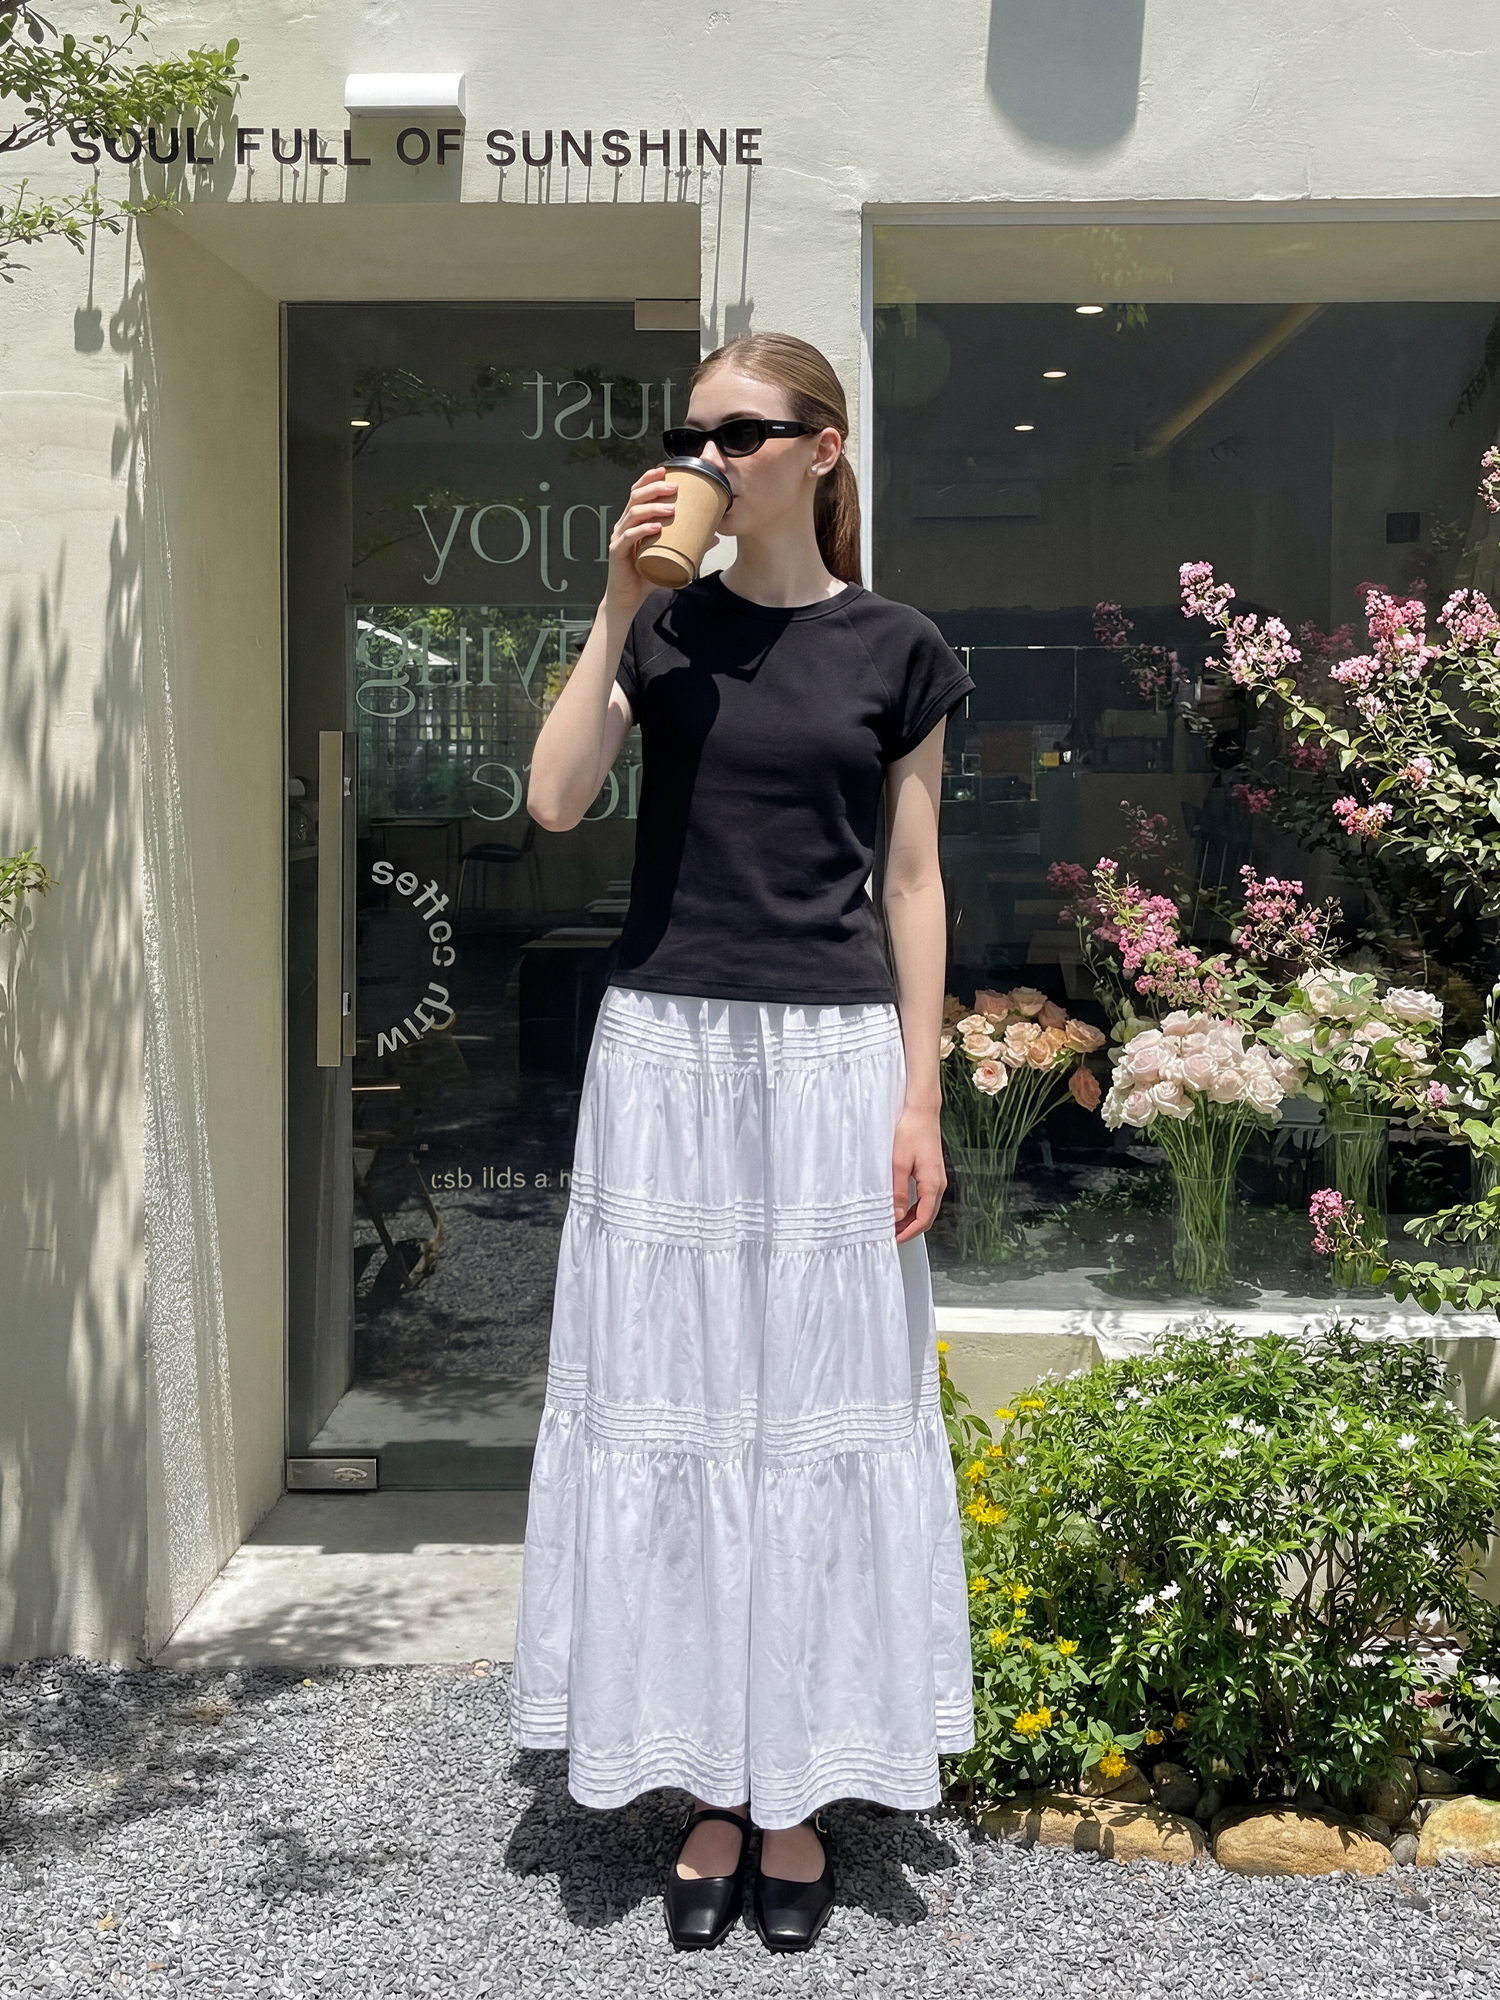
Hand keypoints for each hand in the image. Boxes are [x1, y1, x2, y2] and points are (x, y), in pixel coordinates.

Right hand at [604, 465, 683, 617]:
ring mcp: (619, 537)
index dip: (649, 478)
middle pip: (635, 497)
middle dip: (655, 488)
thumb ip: (689, 545)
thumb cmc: (647, 574)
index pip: (638, 492)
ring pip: (632, 513)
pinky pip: (628, 537)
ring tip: (671, 508)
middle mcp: (624, 524)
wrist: (628, 598)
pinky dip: (642, 530)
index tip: (665, 469)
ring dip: (653, 508)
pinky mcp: (616, 552)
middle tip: (675, 488)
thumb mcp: (670, 556)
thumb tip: (715, 537)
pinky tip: (656, 528)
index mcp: (633, 520)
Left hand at [893, 1103, 945, 1242]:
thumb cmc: (911, 1133)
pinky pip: (925, 1198)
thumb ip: (898, 1191)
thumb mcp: (899, 1164)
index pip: (923, 1219)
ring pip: (926, 1209)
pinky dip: (914, 1208)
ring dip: (911, 1220)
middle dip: (910, 1229)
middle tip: (890, 1235)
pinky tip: (900, 1209)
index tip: (894, 1239)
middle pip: (927, 1217)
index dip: (909, 1233)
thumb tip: (896, 1216)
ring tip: (892, 1224)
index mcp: (932, 1184)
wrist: (921, 1112)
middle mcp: (939, 1184)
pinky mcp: (932, 1174)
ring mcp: (937, 1180)